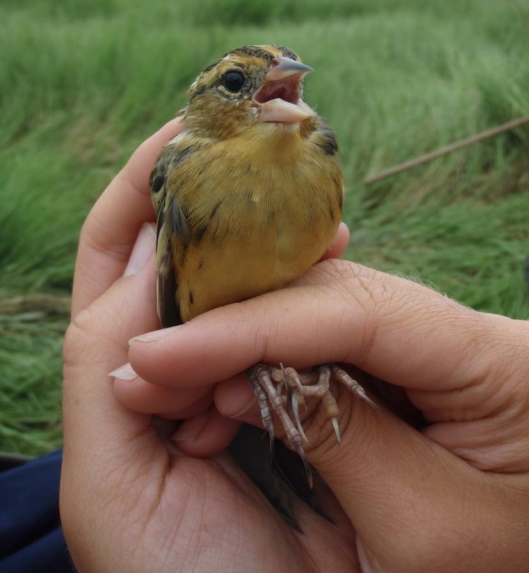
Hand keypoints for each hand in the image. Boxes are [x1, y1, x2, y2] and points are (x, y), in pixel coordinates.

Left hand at [60, 121, 355, 572]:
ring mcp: (240, 369)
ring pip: (249, 283)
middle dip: (219, 202)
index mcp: (120, 371)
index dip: (141, 188)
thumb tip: (153, 249)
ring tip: (317, 217)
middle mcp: (179, 357)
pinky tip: (338, 267)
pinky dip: (313, 289)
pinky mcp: (296, 388)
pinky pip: (298, 321)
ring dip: (274, 244)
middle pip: (188, 255)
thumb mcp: (110, 479)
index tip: (182, 133)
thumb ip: (106, 364)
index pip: (117, 255)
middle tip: (266, 160)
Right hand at [122, 249, 528, 570]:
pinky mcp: (434, 364)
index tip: (160, 350)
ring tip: (185, 375)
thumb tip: (245, 373)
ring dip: (257, 343)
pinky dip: (286, 364)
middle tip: (156, 359)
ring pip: (336, 316)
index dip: (251, 327)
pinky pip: (347, 346)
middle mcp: (485, 334)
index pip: (360, 315)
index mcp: (508, 366)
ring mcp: (459, 345)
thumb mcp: (420, 534)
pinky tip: (240, 385)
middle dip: (243, 328)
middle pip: (344, 302)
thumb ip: (336, 436)